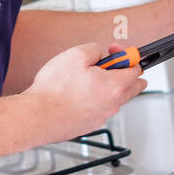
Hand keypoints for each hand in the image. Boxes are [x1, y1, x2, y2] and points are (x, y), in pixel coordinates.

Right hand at [22, 42, 145, 138]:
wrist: (37, 117)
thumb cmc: (54, 90)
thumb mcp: (76, 54)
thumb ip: (95, 49)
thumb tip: (99, 52)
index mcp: (115, 86)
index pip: (136, 68)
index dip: (126, 55)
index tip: (116, 52)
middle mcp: (113, 104)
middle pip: (133, 87)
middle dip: (123, 72)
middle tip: (106, 65)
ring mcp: (102, 117)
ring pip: (115, 99)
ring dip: (107, 86)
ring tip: (86, 79)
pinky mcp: (90, 125)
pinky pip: (100, 109)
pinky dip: (94, 100)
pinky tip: (77, 94)